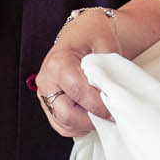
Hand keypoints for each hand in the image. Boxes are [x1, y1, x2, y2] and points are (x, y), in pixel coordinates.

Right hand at [34, 8, 125, 137]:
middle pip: (67, 114)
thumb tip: (116, 93)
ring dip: (86, 124)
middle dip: (92, 118)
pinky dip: (79, 126)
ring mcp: (44, 94)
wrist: (81, 33)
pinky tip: (91, 115)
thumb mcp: (105, 44)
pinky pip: (62, 126)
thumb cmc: (92, 37)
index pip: (78, 92)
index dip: (98, 105)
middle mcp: (46, 80)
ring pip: (64, 124)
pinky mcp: (47, 104)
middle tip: (111, 115)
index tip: (114, 109)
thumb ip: (109, 69)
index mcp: (58, 63)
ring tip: (102, 113)